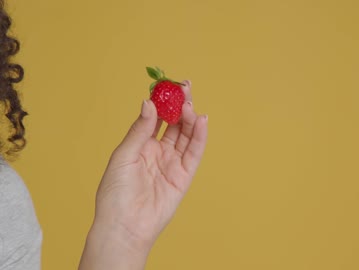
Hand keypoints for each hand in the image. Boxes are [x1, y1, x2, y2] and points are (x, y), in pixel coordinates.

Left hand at [79, 81, 207, 269]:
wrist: (125, 225)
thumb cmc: (116, 193)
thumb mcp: (124, 155)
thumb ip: (140, 130)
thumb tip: (148, 103)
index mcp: (140, 146)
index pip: (156, 118)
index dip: (162, 102)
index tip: (168, 85)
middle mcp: (158, 152)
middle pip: (174, 124)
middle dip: (180, 105)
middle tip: (186, 87)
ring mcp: (172, 163)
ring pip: (186, 135)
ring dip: (190, 118)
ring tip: (190, 104)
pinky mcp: (184, 176)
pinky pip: (194, 153)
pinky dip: (199, 137)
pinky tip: (201, 121)